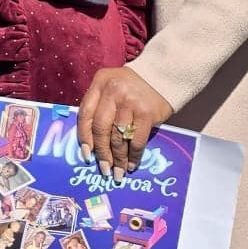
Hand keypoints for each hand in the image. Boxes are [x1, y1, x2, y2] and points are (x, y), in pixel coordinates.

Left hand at [76, 67, 172, 183]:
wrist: (163, 77)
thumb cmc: (132, 86)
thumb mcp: (110, 87)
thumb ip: (99, 107)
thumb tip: (91, 143)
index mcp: (100, 83)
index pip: (85, 114)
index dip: (84, 138)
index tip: (86, 155)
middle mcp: (113, 91)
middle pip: (100, 129)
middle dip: (102, 153)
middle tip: (104, 169)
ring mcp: (130, 102)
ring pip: (118, 138)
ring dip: (118, 159)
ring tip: (118, 171)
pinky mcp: (147, 113)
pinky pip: (136, 141)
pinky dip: (134, 156)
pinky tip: (132, 164)